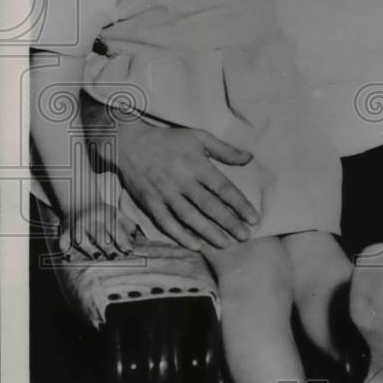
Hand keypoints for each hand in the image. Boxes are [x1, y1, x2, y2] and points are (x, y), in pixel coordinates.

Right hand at [60, 199, 134, 258]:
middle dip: (108, 247)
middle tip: (115, 256)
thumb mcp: (117, 213)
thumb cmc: (103, 213)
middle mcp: (89, 219)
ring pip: (81, 239)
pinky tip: (69, 257)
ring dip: (89, 249)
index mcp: (105, 214)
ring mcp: (76, 225)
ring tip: (98, 256)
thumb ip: (128, 225)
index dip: (122, 241)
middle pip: (99, 235)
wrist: (79, 200)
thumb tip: (134, 241)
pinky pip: (62, 240)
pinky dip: (64, 249)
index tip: (129, 251)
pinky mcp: (65, 230)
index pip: (115, 228)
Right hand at [113, 118, 259, 249]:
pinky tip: (196, 245)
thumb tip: (250, 158)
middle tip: (245, 237)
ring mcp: (165, 194)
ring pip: (189, 218)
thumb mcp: (199, 137)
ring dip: (209, 232)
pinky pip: (167, 223)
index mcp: (196, 165)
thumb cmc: (169, 140)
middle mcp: (182, 181)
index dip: (239, 204)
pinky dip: (180, 236)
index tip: (254, 218)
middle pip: (209, 206)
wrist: (129, 143)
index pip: (223, 188)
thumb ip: (225, 150)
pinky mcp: (150, 203)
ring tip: (226, 244)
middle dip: (229, 223)